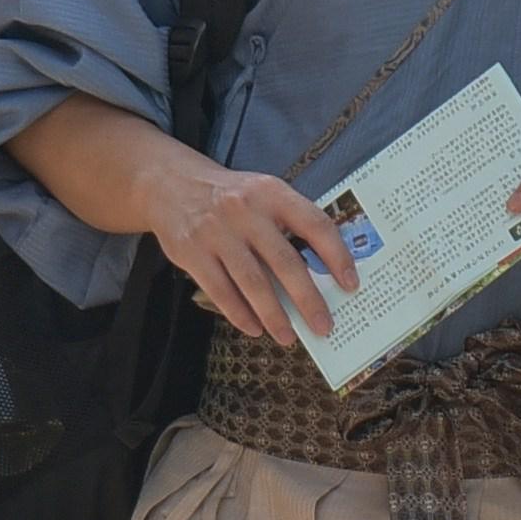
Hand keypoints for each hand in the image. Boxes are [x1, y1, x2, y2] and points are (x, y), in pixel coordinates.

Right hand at [145, 146, 357, 349]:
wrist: (169, 183)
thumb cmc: (230, 197)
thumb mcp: (263, 193)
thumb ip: (290, 223)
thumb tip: (323, 271)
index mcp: (272, 193)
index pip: (315, 225)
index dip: (337, 256)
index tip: (351, 284)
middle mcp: (245, 211)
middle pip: (285, 262)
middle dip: (308, 300)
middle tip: (324, 326)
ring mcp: (216, 232)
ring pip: (253, 283)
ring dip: (274, 316)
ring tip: (288, 336)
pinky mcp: (191, 252)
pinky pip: (221, 291)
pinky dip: (240, 314)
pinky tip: (254, 328)